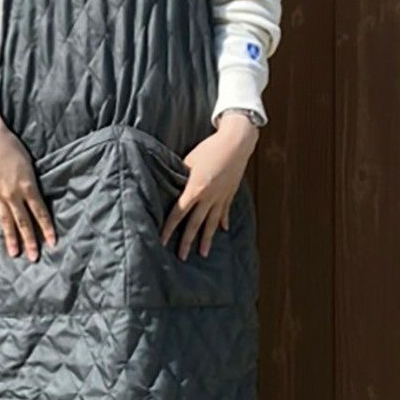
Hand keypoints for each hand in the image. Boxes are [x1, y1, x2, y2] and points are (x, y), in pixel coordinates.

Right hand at [0, 89, 55, 261]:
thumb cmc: (13, 146)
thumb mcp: (30, 164)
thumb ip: (33, 183)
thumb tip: (37, 196)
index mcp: (27, 186)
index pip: (40, 212)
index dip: (47, 228)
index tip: (52, 242)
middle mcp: (13, 194)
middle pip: (23, 222)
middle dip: (29, 241)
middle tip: (34, 257)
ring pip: (5, 220)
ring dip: (10, 238)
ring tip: (13, 253)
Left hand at [160, 115, 258, 260]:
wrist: (236, 143)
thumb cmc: (209, 148)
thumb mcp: (189, 160)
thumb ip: (180, 175)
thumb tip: (172, 186)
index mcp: (195, 189)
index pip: (178, 213)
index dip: (169, 228)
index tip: (162, 240)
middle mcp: (208, 197)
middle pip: (195, 223)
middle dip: (187, 242)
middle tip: (181, 257)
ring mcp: (221, 197)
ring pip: (211, 223)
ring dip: (206, 239)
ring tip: (203, 254)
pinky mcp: (230, 193)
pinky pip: (224, 211)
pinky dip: (222, 221)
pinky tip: (222, 230)